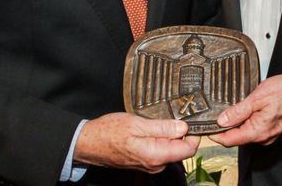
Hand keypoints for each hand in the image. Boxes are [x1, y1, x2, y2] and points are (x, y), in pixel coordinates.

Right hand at [74, 113, 199, 172]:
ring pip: (171, 149)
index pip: (188, 149)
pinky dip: (160, 139)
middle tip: (169, 116)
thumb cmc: (109, 132)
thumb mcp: (137, 124)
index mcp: (156, 155)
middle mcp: (155, 164)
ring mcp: (150, 164)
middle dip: (180, 133)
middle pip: (181, 149)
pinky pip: (161, 150)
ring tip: (155, 122)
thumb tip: (184, 127)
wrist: (89, 143)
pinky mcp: (145, 162)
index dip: (193, 134)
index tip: (189, 120)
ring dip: (169, 135)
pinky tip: (149, 129)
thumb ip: (162, 127)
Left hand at [210, 73, 281, 146]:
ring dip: (238, 123)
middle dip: (226, 127)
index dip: (216, 134)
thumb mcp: (258, 97)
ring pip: (247, 132)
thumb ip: (238, 110)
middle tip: (217, 113)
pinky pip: (256, 128)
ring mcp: (270, 134)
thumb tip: (221, 120)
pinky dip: (249, 121)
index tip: (206, 127)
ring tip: (234, 108)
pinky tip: (249, 109)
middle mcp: (264, 137)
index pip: (230, 140)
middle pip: (237, 137)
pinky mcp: (274, 129)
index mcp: (258, 131)